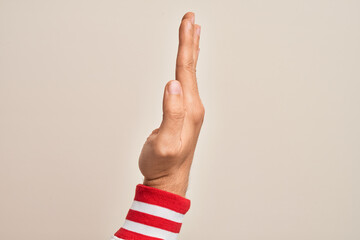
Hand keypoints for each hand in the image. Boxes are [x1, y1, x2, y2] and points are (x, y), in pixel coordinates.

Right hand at [138, 12, 203, 196]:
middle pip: (191, 67)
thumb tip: (172, 84)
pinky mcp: (184, 114)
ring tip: (192, 35)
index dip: (186, 44)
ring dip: (191, 52)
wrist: (169, 180)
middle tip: (191, 19)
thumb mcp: (166, 143)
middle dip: (190, 40)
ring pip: (190, 74)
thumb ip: (171, 114)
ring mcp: (190, 109)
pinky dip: (187, 69)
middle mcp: (193, 106)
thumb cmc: (163, 165)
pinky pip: (186, 84)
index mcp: (188, 108)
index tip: (187, 22)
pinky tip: (184, 68)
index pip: (185, 69)